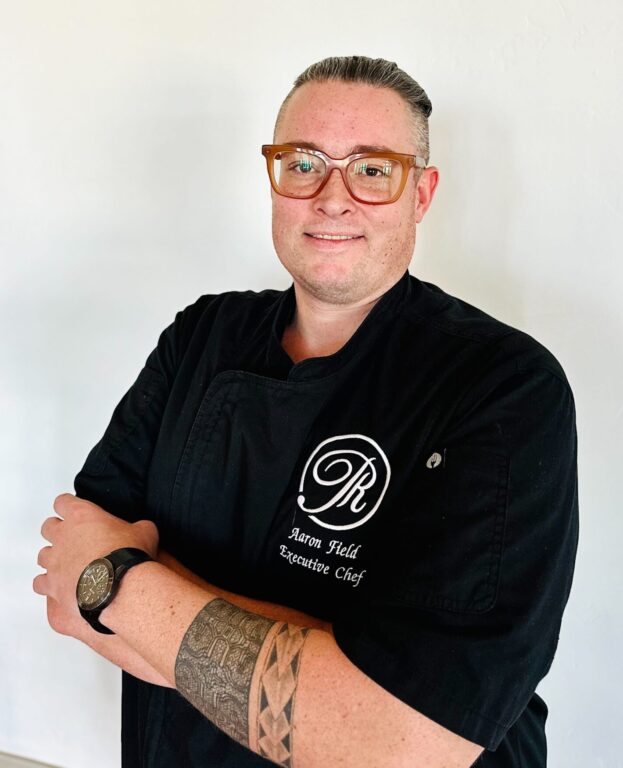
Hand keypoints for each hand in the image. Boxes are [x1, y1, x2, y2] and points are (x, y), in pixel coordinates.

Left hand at [33, 494, 158, 636]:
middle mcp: (63, 535)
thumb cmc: (127, 558)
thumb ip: (139, 526)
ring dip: (53, 558)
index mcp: (82, 515)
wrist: (119, 587)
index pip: (63, 502)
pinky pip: (40, 582)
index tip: (73, 509)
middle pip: (48, 527)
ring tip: (66, 564)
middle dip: (57, 531)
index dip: (68, 505)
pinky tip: (57, 585)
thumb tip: (144, 528)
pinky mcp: (52, 585)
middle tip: (71, 538)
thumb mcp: (144, 532)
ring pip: (43, 555)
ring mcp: (54, 561)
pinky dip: (47, 584)